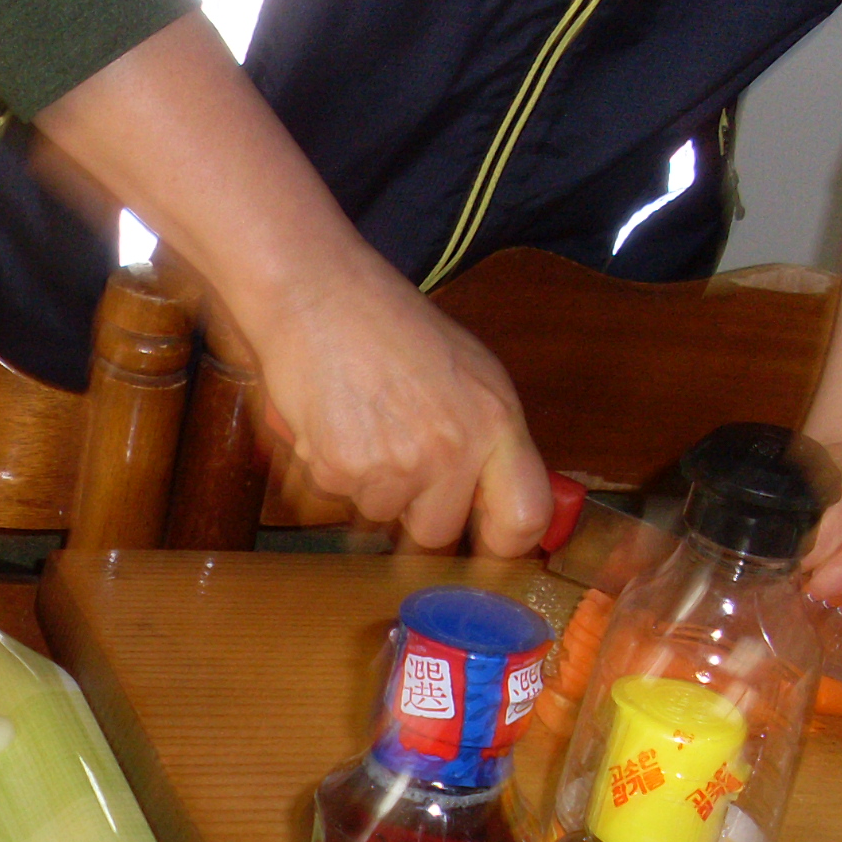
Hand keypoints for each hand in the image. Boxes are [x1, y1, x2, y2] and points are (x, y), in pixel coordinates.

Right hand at [240, 239, 551, 554]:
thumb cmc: (391, 326)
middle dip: (414, 511)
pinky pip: (337, 498)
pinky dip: (329, 468)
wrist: (317, 297)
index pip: (523, 519)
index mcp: (495, 422)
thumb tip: (497, 502)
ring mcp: (394, 464)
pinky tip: (332, 420)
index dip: (502, 544)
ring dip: (368, 486)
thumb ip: (490, 438)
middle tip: (397, 460)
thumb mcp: (470, 372)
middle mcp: (452, 450)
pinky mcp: (340, 470)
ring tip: (362, 424)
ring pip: (380, 516)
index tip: (484, 545)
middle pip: (437, 533)